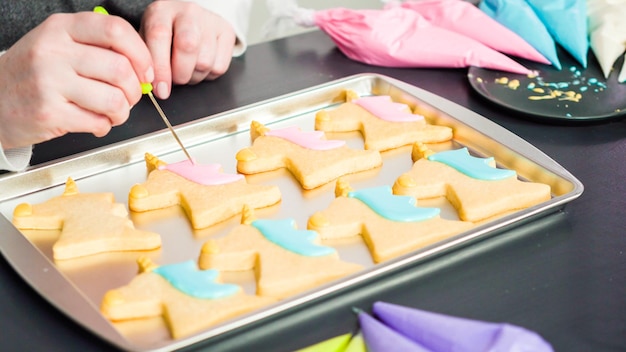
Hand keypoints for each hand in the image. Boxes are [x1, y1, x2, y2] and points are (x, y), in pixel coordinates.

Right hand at [0, 12, 153, 149]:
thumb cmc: (35, 73)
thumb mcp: (59, 45)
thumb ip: (98, 48)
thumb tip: (144, 67)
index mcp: (62, 28)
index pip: (116, 30)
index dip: (141, 54)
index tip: (145, 70)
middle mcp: (54, 51)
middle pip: (121, 69)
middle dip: (134, 90)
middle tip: (129, 97)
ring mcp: (49, 82)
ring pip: (114, 99)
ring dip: (122, 112)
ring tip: (112, 113)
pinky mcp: (49, 113)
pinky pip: (97, 122)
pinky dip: (104, 126)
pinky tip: (94, 122)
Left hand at [141, 0, 237, 98]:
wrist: (188, 20)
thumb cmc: (165, 34)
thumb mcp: (148, 41)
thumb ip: (148, 61)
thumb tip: (153, 87)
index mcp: (162, 11)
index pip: (159, 36)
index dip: (160, 67)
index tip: (160, 89)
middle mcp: (188, 12)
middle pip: (188, 46)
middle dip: (180, 74)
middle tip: (175, 79)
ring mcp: (210, 21)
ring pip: (205, 62)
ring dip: (194, 77)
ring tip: (186, 69)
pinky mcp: (227, 32)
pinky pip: (220, 67)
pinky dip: (208, 75)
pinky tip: (199, 66)